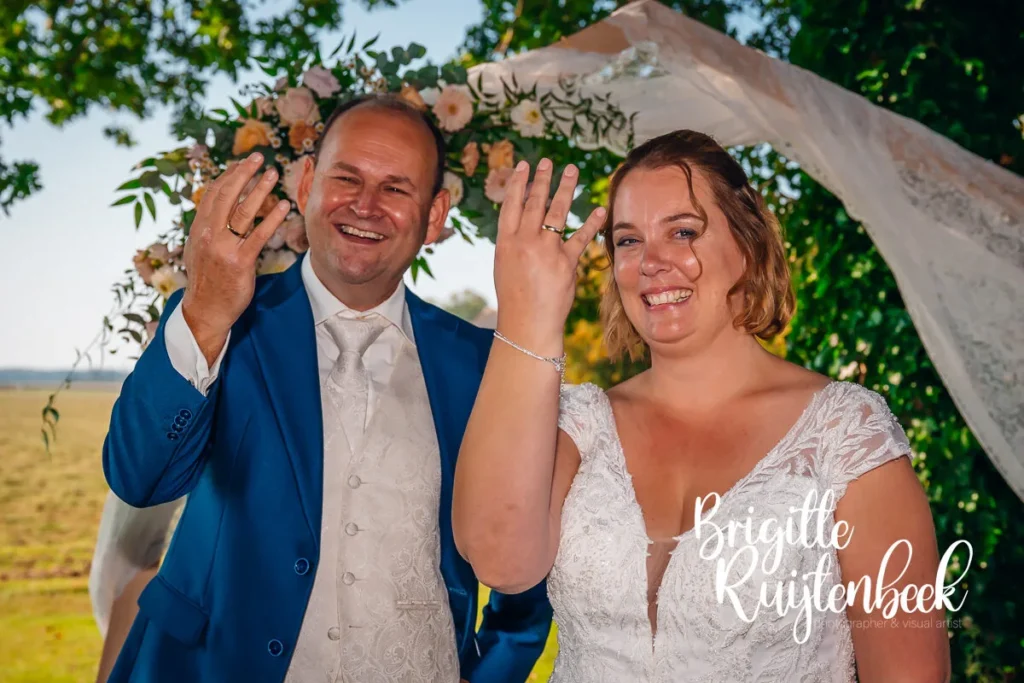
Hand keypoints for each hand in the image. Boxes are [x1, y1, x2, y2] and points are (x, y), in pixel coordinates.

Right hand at [180, 153, 291, 363]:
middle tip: (259, 157)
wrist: (205, 309)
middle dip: (243, 173)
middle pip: (226, 195)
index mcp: (198, 228)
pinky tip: (284, 207)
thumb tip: (218, 207)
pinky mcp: (240, 261)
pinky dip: (272, 219)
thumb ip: (208, 227)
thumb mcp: (199, 249)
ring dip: (259, 189)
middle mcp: (208, 234)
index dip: (229, 175)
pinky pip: (259, 235)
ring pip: (243, 211)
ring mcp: (224, 247)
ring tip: (273, 174)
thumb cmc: (206, 279)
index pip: (213, 194)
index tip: (242, 162)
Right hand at [493, 158, 605, 354]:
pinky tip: (599, 209)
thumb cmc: (515, 297)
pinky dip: (591, 222)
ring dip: (565, 188)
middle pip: (534, 203)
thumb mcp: (505, 265)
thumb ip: (515, 242)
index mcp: (506, 242)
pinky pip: (581, 237)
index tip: (523, 166)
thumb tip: (526, 221)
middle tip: (549, 161)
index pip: (510, 205)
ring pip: (557, 212)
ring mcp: (546, 251)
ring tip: (572, 171)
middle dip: (543, 179)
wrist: (527, 323)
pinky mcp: (566, 263)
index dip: (517, 183)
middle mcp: (525, 242)